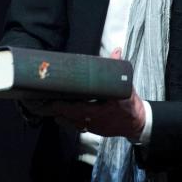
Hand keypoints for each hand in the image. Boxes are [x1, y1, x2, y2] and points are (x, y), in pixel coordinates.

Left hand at [24, 47, 146, 139]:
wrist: (136, 123)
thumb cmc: (129, 102)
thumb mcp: (126, 85)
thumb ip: (118, 67)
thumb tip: (116, 50)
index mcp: (110, 103)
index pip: (88, 104)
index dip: (71, 104)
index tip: (58, 99)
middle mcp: (100, 116)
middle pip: (75, 114)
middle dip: (60, 108)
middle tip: (45, 100)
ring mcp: (96, 125)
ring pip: (73, 121)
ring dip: (60, 114)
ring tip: (45, 106)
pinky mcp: (93, 130)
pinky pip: (75, 127)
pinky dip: (65, 121)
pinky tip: (55, 115)